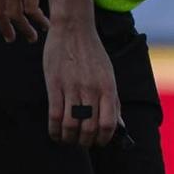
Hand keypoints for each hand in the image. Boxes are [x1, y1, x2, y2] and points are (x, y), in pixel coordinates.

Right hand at [43, 21, 118, 145]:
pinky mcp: (54, 85)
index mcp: (108, 89)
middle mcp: (91, 90)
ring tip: (69, 141)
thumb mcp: (109, 77)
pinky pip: (54, 114)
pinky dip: (54, 129)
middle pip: (90, 127)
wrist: (74, 30)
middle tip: (83, 143)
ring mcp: (72, 88)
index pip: (109, 123)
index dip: (104, 138)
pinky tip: (55, 134)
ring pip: (71, 124)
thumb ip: (113, 101)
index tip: (100, 143)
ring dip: (70, 138)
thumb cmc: (93, 55)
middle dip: (86, 141)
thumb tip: (118, 126)